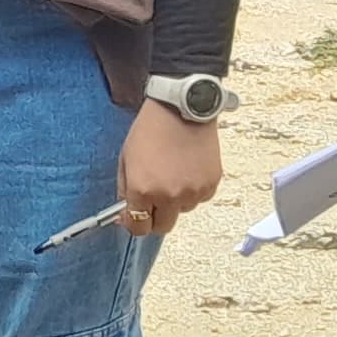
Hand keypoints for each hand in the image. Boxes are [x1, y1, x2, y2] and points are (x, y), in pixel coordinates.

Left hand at [115, 101, 224, 232]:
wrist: (182, 109)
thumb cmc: (151, 129)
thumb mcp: (126, 159)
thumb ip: (125, 189)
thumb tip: (125, 212)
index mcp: (143, 190)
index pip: (138, 227)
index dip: (134, 224)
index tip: (133, 217)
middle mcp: (169, 196)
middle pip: (161, 227)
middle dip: (154, 217)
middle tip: (153, 201)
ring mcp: (192, 192)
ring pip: (181, 211)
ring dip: (175, 202)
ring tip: (172, 174)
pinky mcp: (210, 185)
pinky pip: (198, 199)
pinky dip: (192, 191)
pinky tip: (187, 170)